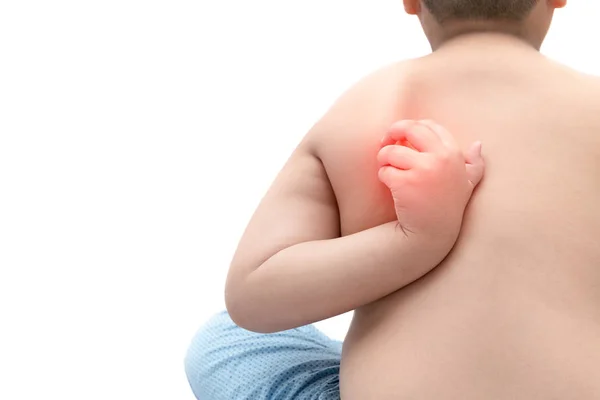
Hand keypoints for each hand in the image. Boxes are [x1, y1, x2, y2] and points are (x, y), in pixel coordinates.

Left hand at [377, 119, 484, 242]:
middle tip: (385, 142)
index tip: (404, 137)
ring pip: (390, 151)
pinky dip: (383, 176)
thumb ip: (474, 164)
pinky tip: (390, 185)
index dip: (413, 127)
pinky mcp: (405, 182)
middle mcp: (440, 158)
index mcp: (453, 153)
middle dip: (392, 132)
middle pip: (409, 129)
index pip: (429, 125)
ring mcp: (422, 169)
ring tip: (387, 169)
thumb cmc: (448, 207)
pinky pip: (384, 170)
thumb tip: (478, 144)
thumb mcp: (467, 184)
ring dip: (384, 158)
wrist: (432, 233)